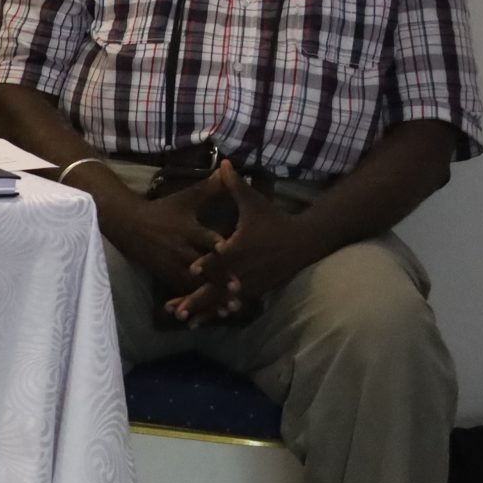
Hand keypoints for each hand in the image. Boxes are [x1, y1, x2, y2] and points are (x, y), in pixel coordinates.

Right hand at [95, 171, 228, 314]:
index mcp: (188, 230)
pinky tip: (209, 315)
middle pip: (203, 268)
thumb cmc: (161, 209)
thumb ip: (210, 188)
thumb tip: (228, 170)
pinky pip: (183, 291)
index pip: (205, 239)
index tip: (231, 253)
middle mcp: (180, 250)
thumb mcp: (185, 198)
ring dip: (211, 297)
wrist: (127, 224)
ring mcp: (172, 264)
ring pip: (194, 284)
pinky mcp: (166, 275)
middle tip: (238, 292)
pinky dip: (195, 302)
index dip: (218, 247)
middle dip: (220, 280)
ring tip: (229, 310)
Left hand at [172, 163, 317, 322]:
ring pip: (225, 300)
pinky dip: (221, 311)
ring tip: (187, 322)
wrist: (305, 240)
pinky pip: (236, 303)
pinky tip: (207, 321)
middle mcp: (245, 268)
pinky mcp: (258, 289)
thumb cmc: (275, 219)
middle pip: (218, 286)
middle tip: (176, 311)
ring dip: (206, 310)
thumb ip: (234, 184)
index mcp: (241, 246)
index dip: (208, 263)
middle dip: (197, 299)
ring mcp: (252, 281)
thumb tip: (223, 161)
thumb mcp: (254, 202)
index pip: (223, 257)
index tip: (192, 270)